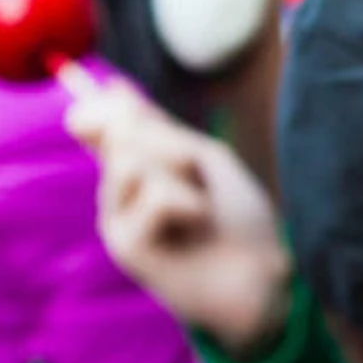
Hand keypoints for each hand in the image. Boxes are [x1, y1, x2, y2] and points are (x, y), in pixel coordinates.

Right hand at [66, 79, 293, 355]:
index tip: (119, 96)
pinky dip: (187, 204)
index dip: (105, 107)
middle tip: (199, 177)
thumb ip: (155, 128)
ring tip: (200, 208)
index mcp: (137, 170)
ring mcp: (116, 220)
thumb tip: (108, 88)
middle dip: (171, 143)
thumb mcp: (202, 158)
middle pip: (119, 134)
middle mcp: (118, 194)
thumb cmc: (238, 219)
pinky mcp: (124, 246)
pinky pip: (153, 194)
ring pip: (130, 160)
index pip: (101, 125)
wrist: (261, 274)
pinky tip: (196, 229)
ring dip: (181, 175)